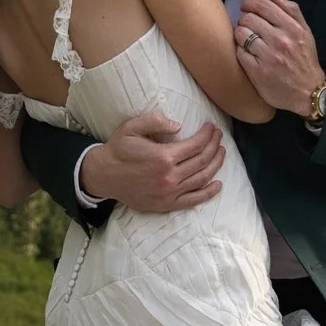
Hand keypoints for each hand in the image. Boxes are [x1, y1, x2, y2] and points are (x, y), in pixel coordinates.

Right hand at [79, 110, 225, 212]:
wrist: (103, 175)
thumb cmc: (118, 149)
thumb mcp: (132, 128)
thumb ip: (155, 121)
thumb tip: (178, 125)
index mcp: (163, 156)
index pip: (196, 144)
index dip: (208, 134)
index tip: (212, 127)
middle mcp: (169, 176)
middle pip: (203, 160)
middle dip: (214, 146)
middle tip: (219, 137)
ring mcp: (169, 192)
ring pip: (202, 179)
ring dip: (216, 165)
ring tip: (222, 153)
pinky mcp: (166, 204)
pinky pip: (193, 200)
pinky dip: (208, 193)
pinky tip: (218, 184)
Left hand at [236, 0, 325, 117]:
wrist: (308, 92)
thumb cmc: (305, 60)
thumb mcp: (306, 33)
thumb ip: (292, 11)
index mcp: (292, 28)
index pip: (263, 6)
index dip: (250, 3)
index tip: (247, 7)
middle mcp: (280, 41)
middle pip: (248, 18)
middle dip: (244, 19)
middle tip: (247, 25)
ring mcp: (268, 57)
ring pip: (241, 34)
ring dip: (241, 35)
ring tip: (246, 40)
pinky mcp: (258, 72)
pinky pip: (240, 53)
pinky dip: (241, 51)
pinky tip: (248, 54)